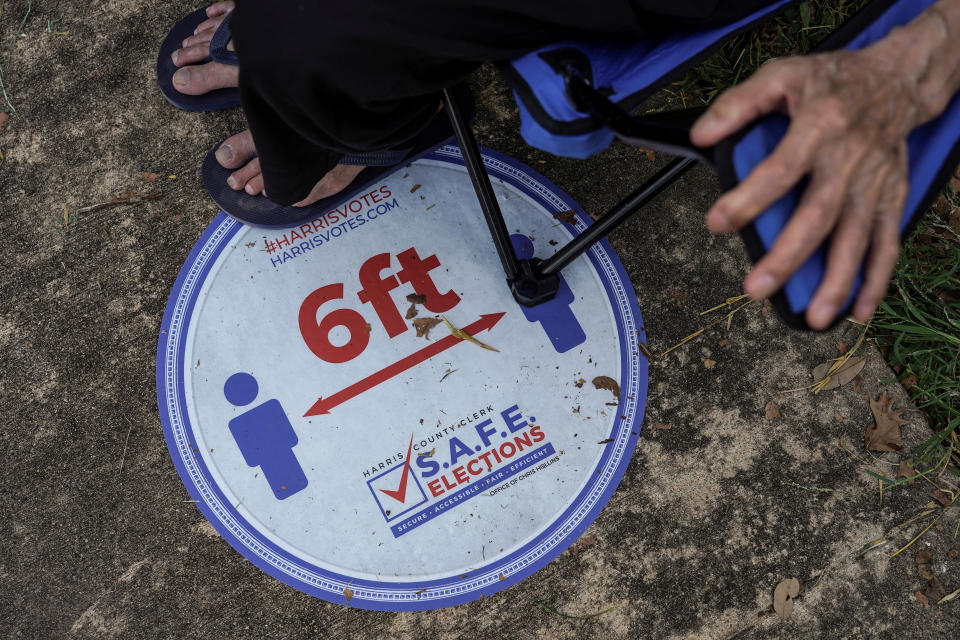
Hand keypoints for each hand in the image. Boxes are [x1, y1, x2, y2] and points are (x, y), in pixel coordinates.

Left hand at [691, 6, 959, 328]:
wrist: (897, 79)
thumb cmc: (830, 81)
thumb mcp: (782, 74)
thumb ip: (738, 103)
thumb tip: (699, 135)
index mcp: (819, 127)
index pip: (780, 170)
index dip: (747, 199)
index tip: (716, 222)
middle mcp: (849, 160)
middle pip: (818, 215)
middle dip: (788, 257)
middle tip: (755, 288)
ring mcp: (873, 184)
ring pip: (855, 239)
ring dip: (836, 282)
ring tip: (813, 319)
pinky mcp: (891, 199)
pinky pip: (886, 244)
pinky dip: (876, 281)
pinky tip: (857, 313)